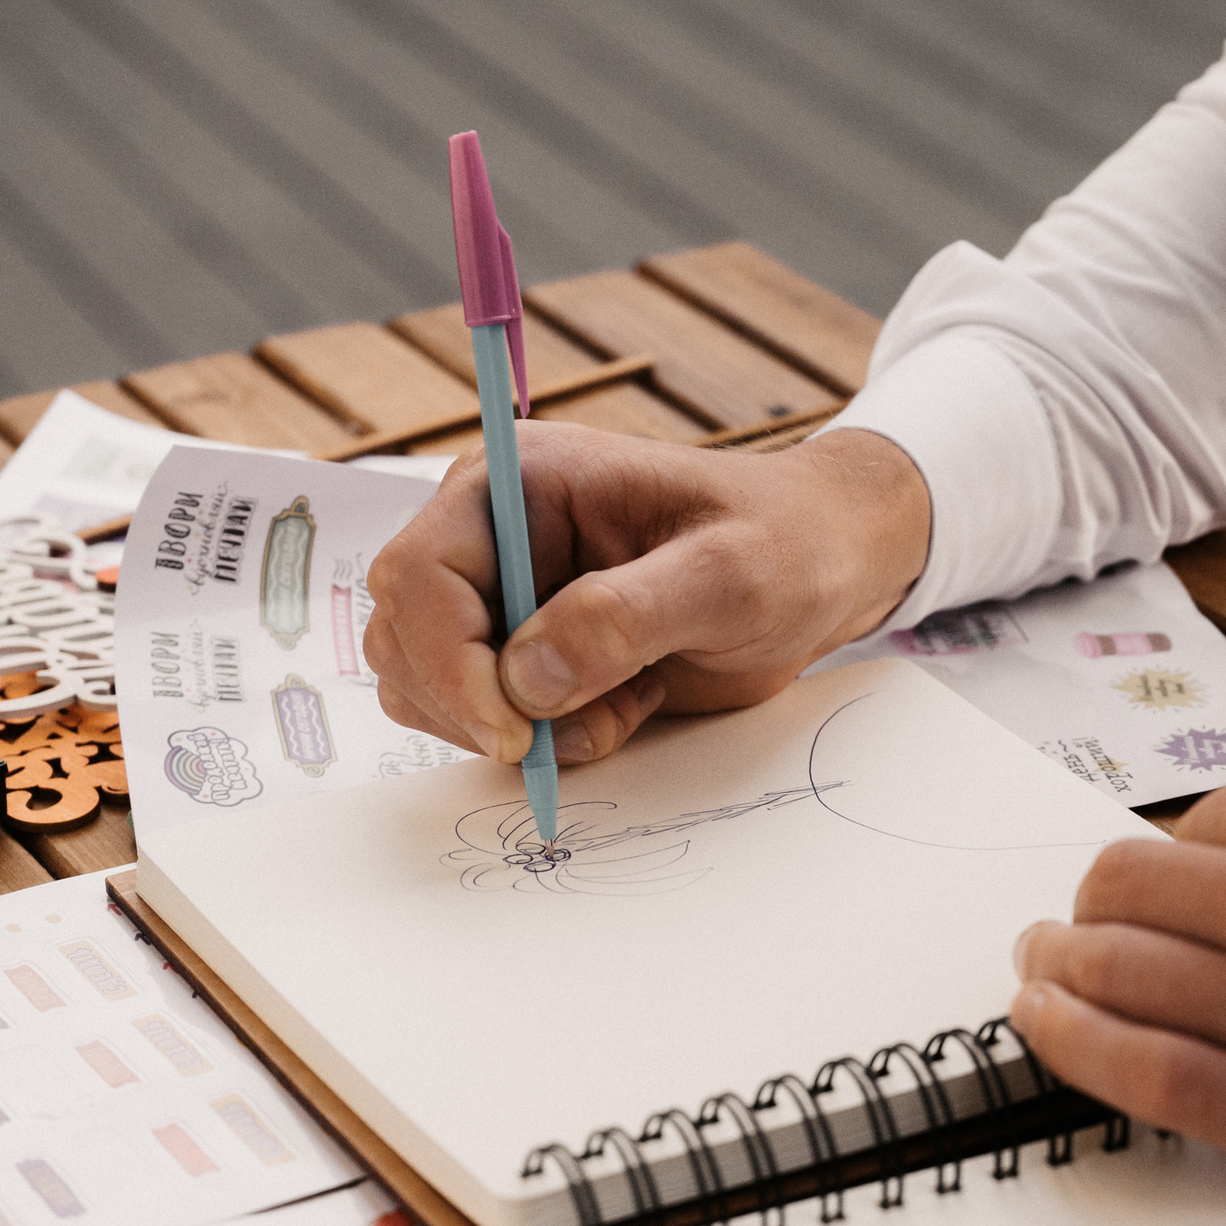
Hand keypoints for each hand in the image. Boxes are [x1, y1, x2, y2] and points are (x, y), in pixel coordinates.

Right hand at [365, 422, 929, 763]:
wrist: (820, 569)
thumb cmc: (783, 545)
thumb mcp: (726, 576)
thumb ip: (625, 618)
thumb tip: (527, 678)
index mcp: (520, 483)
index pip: (418, 574)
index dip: (448, 660)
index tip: (515, 728)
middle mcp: (491, 536)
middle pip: (404, 640)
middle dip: (477, 707)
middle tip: (577, 729)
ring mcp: (501, 597)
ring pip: (429, 690)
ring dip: (515, 730)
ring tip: (620, 706)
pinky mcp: (522, 654)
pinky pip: (482, 720)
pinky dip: (542, 743)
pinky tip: (621, 709)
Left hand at [1007, 764, 1225, 1225]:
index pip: (1199, 819)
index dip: (1167, 861)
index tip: (1157, 888)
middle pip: (1131, 886)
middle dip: (1090, 906)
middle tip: (1069, 927)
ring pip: (1119, 970)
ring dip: (1058, 969)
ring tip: (1036, 972)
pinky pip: (1147, 1073)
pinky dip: (1075, 1047)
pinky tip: (1046, 1031)